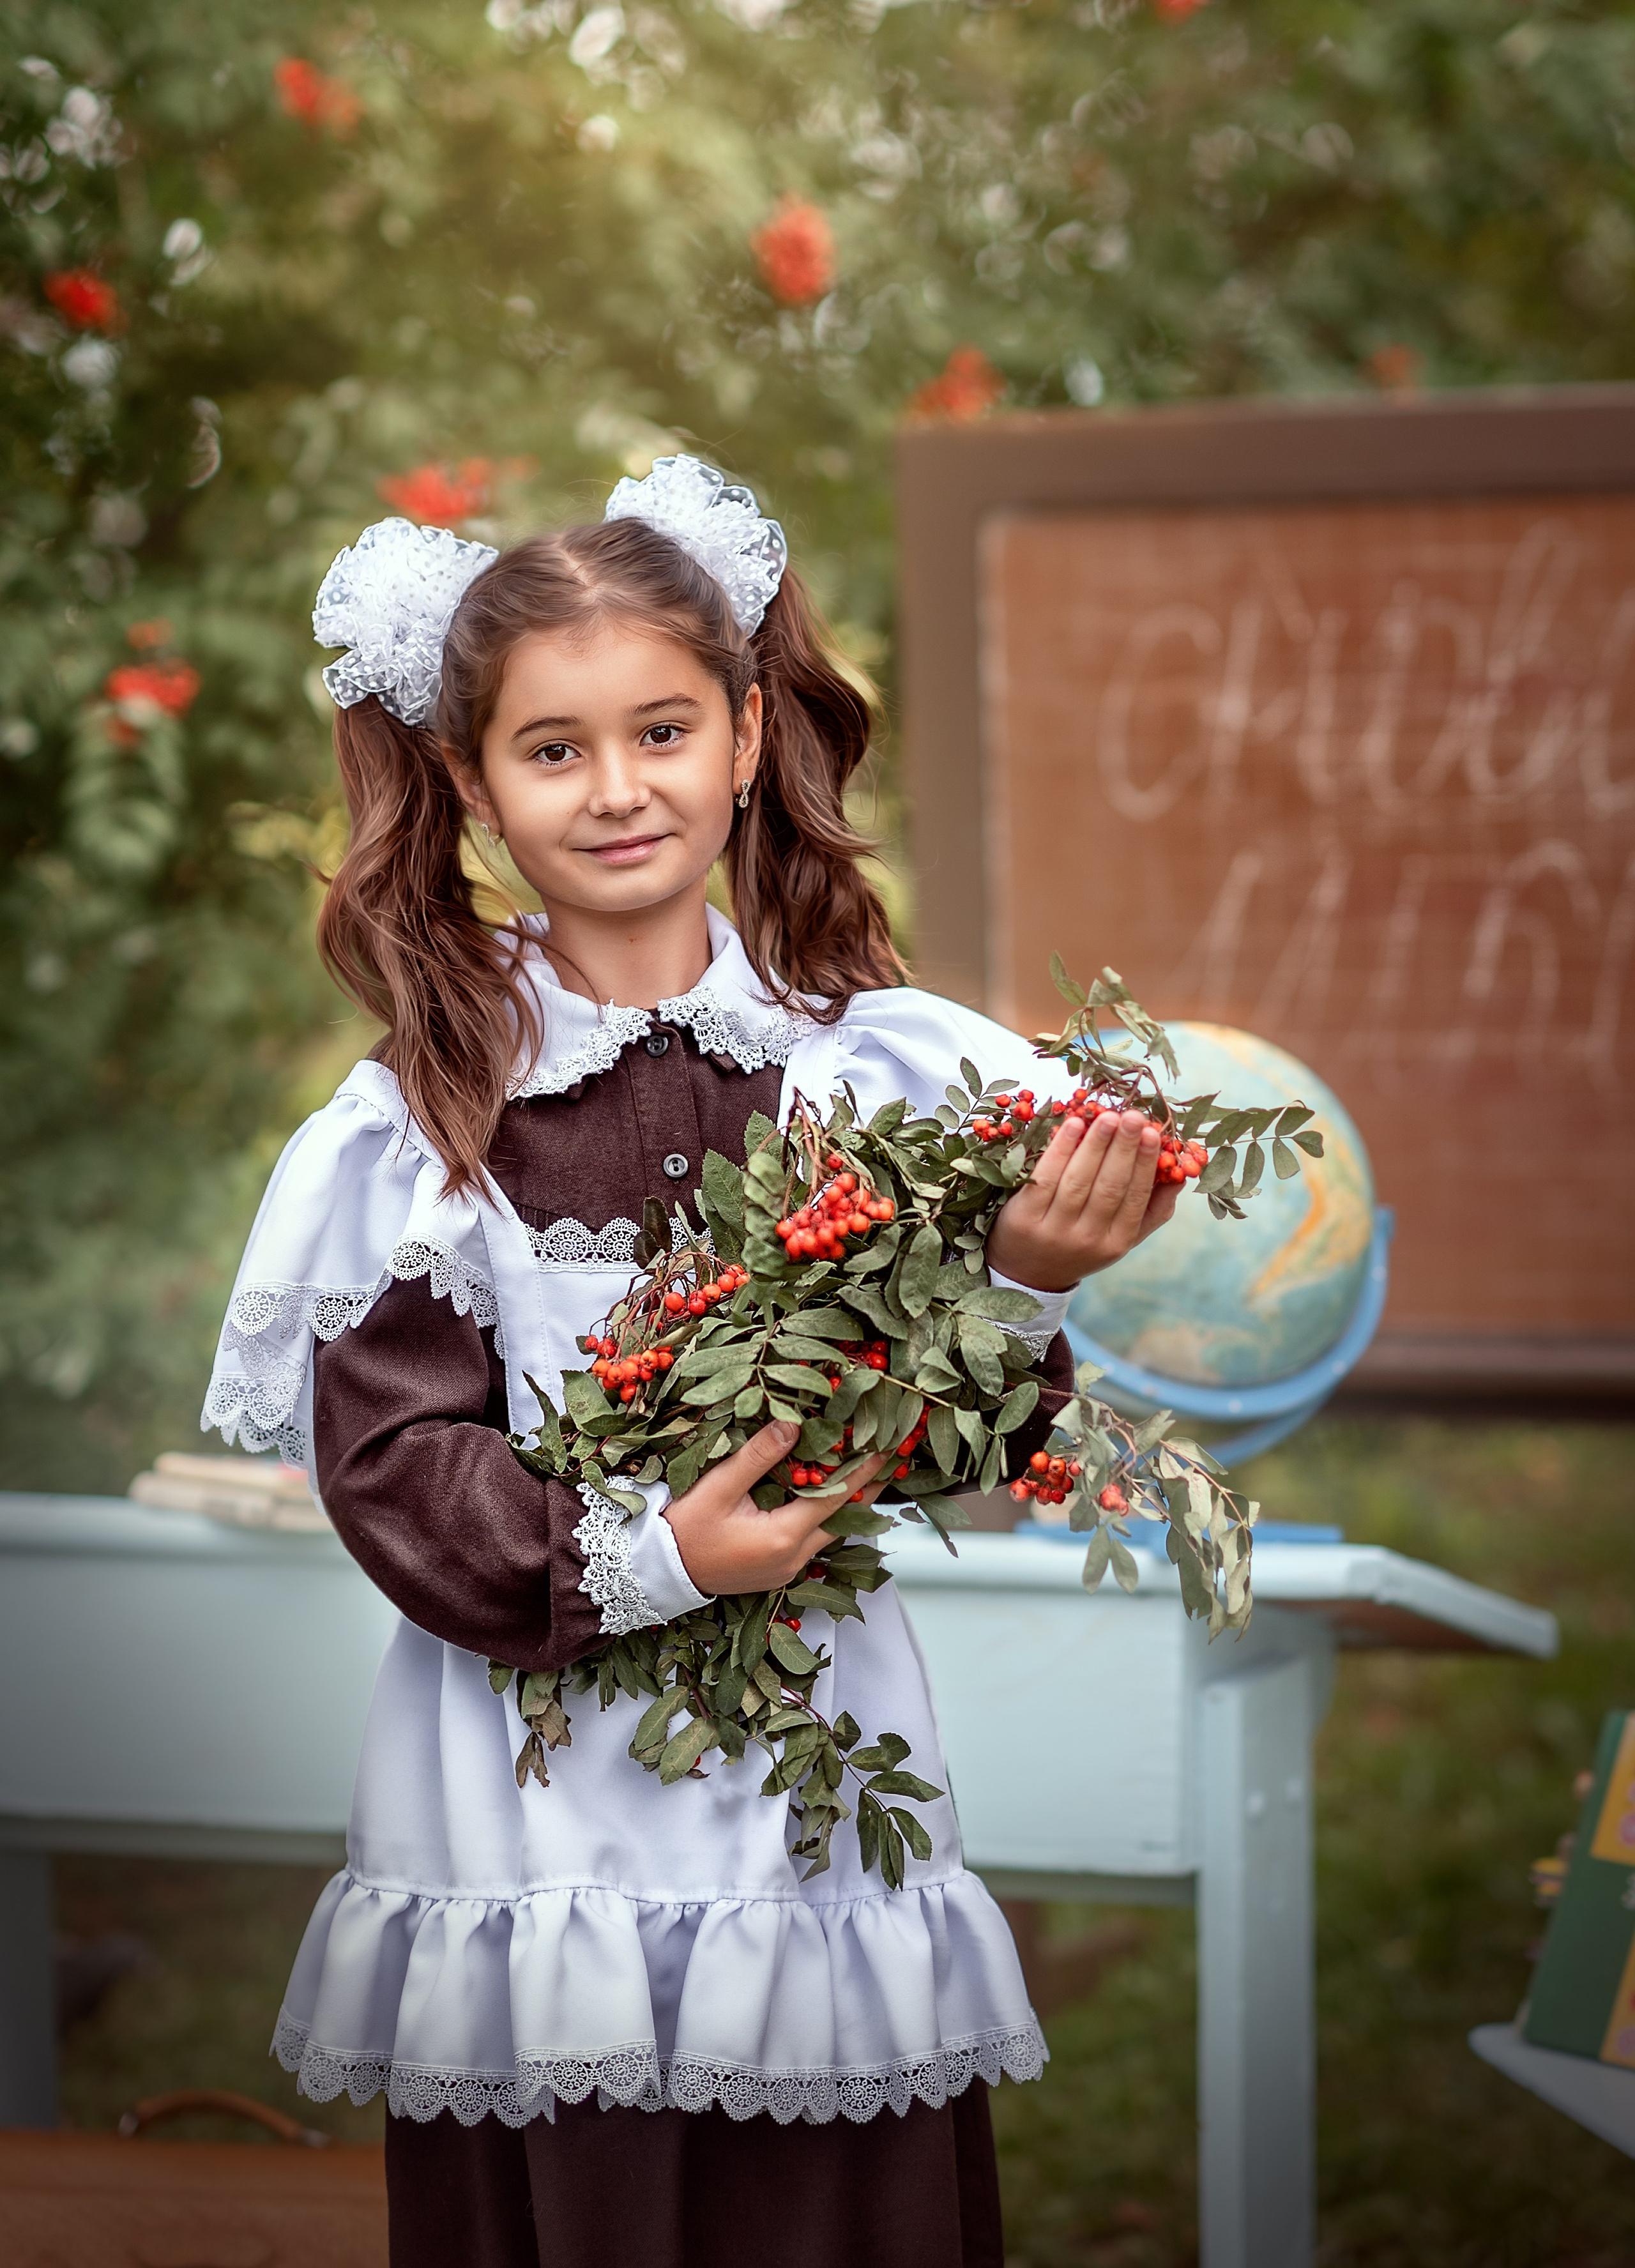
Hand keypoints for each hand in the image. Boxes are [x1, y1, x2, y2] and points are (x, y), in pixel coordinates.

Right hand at [663, 1420, 892, 1595]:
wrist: (658, 1572)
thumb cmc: (684, 1528)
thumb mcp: (719, 1486)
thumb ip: (759, 1455)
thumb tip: (794, 1422)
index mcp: (783, 1537)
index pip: (838, 1497)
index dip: (865, 1469)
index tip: (890, 1446)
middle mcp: (793, 1558)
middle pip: (845, 1518)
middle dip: (866, 1485)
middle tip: (888, 1455)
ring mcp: (787, 1569)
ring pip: (831, 1531)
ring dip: (846, 1501)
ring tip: (864, 1468)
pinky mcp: (777, 1570)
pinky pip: (813, 1539)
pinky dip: (825, 1514)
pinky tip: (826, 1493)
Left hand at [983, 1110, 1179, 1293]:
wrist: (1028, 1273)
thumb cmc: (1083, 1242)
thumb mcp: (1121, 1236)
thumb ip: (1153, 1208)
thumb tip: (1182, 1173)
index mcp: (1117, 1242)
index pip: (1135, 1199)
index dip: (1145, 1166)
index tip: (1154, 1134)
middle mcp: (1087, 1239)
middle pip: (1109, 1188)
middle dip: (1123, 1149)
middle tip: (1134, 1117)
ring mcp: (1053, 1230)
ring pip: (1078, 1181)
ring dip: (1095, 1145)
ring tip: (1107, 1117)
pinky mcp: (1024, 1218)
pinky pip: (1046, 1179)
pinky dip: (1060, 1150)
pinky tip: (1072, 1125)